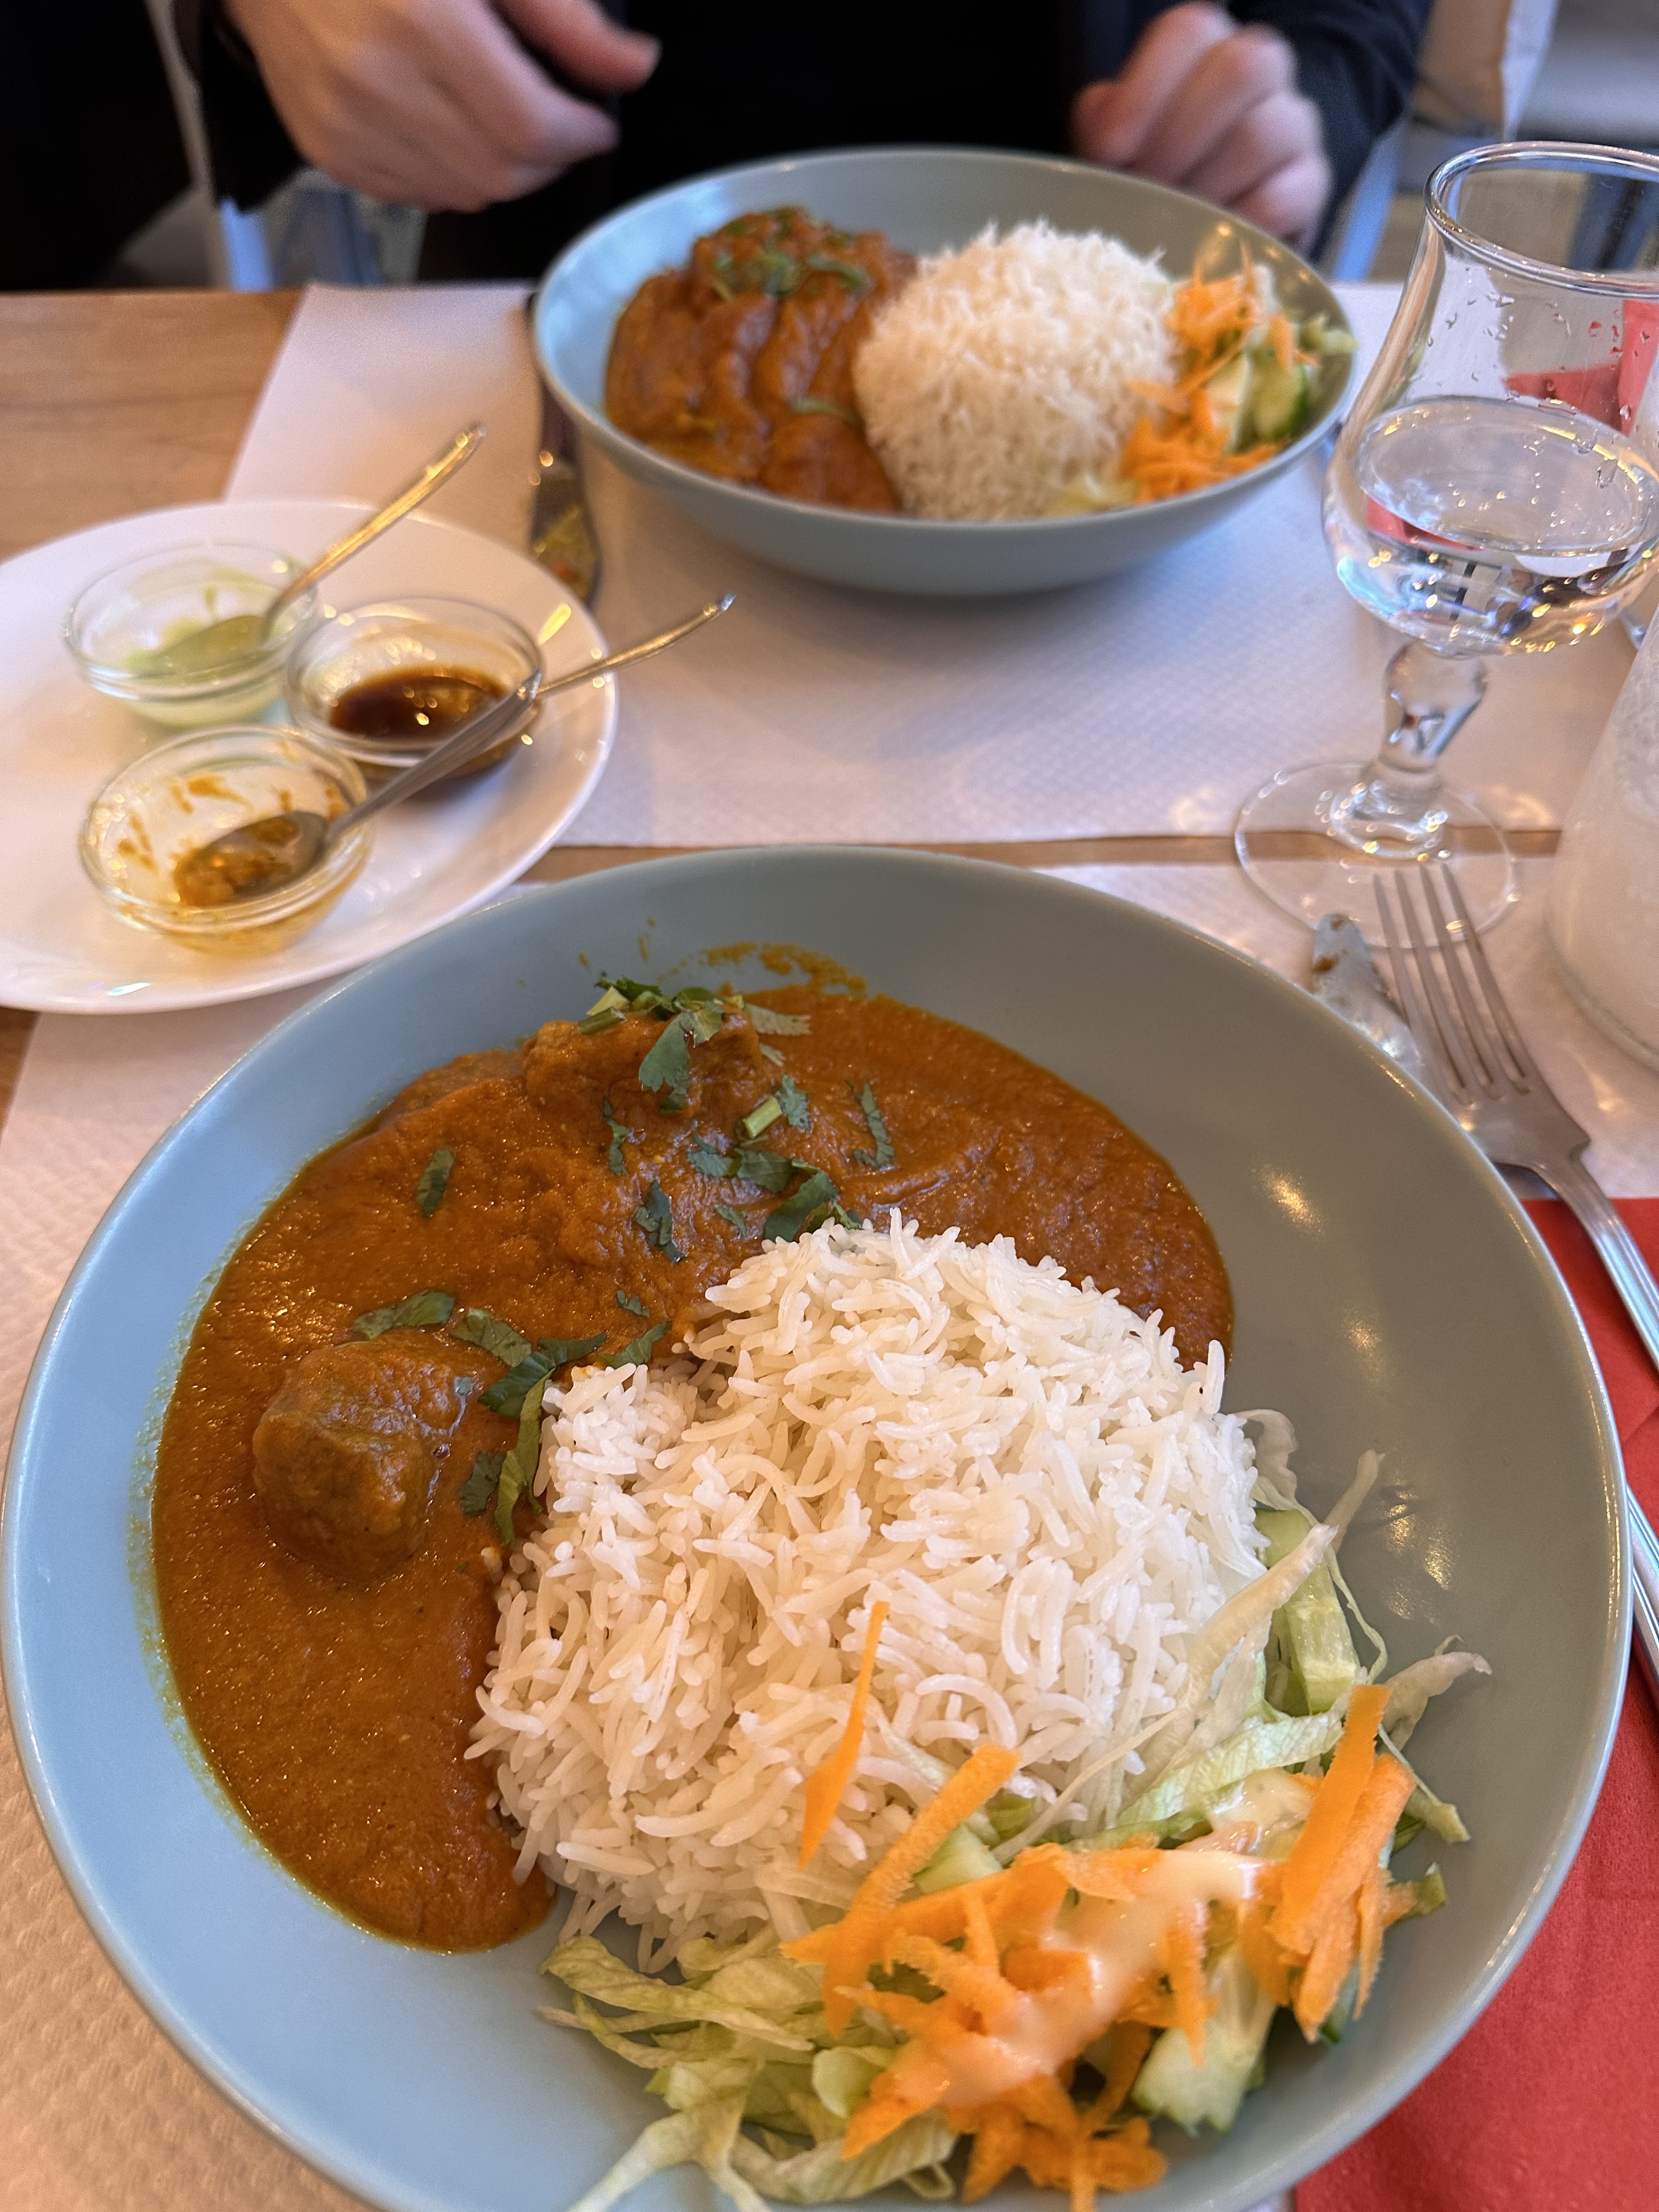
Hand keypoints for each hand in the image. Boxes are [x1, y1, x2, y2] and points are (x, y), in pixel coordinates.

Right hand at [225, 0, 659, 211]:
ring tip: (505, 123)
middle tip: (556, 123)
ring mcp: (346, 126)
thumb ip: (563, 17)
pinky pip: (419, 197)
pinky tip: (451, 132)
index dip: (580, 136)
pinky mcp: (328, 152)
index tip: (595, 120)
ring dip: (505, 173)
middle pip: (504, 174)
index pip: (532, 128)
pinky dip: (453, 179)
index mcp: (423, 23)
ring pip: (467, 195)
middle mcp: (378, 83)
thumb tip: (633, 67)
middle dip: (549, 160)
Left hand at [1072, 2, 1330, 246]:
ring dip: (1207, 186)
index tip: (1112, 150)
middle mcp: (1260, 73)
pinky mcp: (1312, 184)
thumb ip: (1104, 128)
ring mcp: (1294, 125)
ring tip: (1172, 223)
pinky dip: (1238, 224)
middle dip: (1180, 138)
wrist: (1215, 233)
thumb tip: (1103, 139)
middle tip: (1145, 189)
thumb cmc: (1159, 177)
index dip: (1145, 89)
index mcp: (1206, 49)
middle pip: (1240, 69)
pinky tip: (1207, 243)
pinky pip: (1286, 197)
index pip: (1189, 32)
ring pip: (1264, 133)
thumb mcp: (1120, 144)